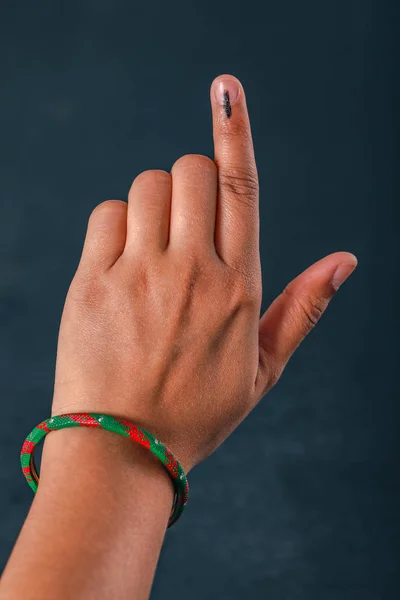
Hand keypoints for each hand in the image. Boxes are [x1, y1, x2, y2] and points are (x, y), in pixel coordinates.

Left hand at [52, 74, 356, 473]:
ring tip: (153, 253)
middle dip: (191, 182)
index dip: (236, 131)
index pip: (242, 188)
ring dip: (155, 204)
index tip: (226, 88)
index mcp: (239, 287)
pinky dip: (117, 225)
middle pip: (191, 171)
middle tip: (185, 228)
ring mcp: (139, 274)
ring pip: (148, 186)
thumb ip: (305, 308)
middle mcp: (192, 272)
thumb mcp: (263, 368)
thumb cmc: (197, 410)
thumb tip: (345, 259)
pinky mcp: (92, 281)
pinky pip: (107, 215)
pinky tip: (121, 265)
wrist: (124, 449)